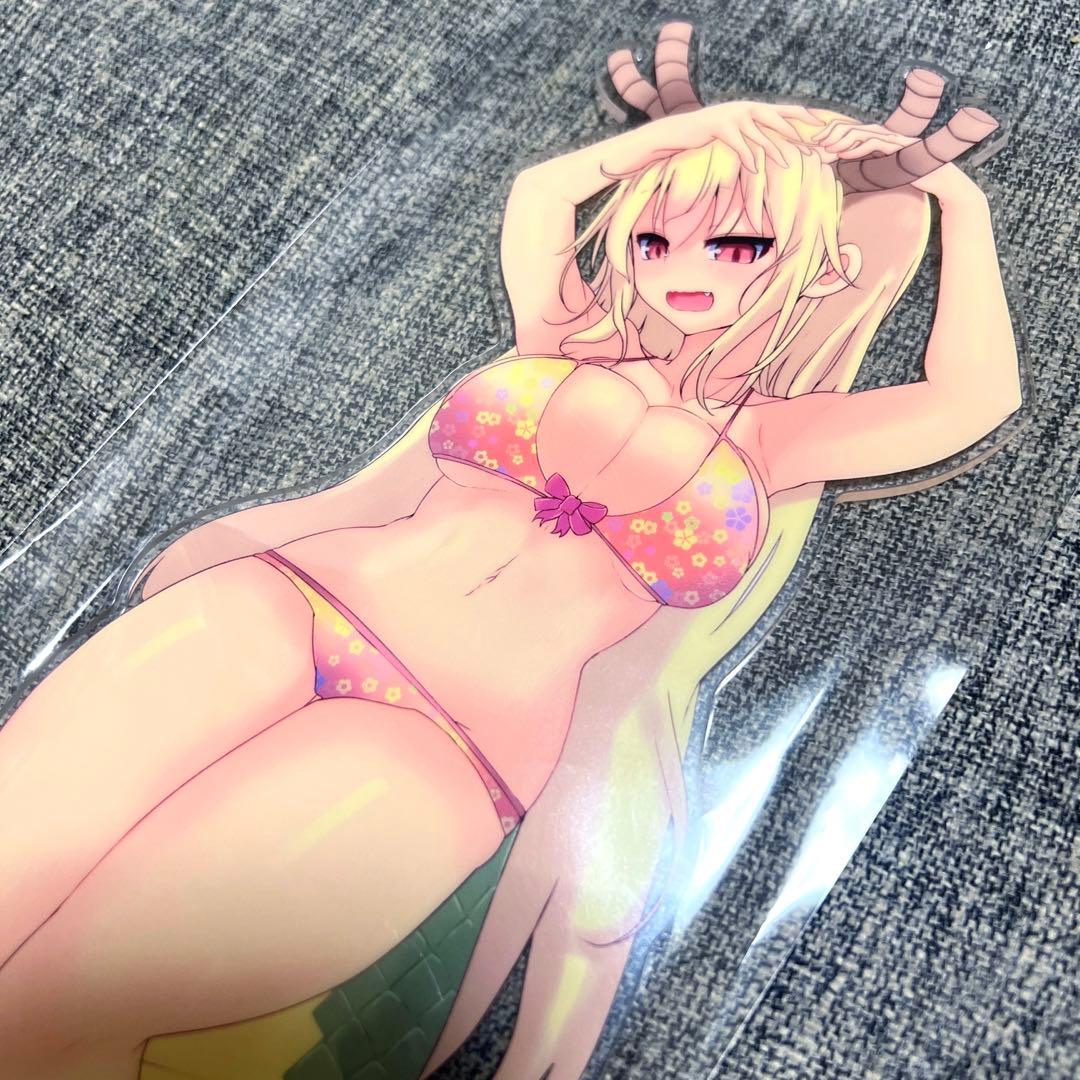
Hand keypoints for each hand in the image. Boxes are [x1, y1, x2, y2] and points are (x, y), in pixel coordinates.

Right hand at [602, 100, 826, 176]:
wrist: (677, 133)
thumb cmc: (706, 137)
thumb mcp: (732, 134)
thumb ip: (749, 135)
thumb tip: (768, 148)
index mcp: (750, 109)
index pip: (781, 110)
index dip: (800, 116)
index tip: (819, 125)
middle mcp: (744, 108)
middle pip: (775, 119)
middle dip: (793, 133)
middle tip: (810, 146)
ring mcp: (731, 116)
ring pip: (759, 134)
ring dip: (774, 150)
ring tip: (787, 163)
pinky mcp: (719, 127)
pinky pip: (738, 144)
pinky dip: (747, 157)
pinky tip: (754, 168)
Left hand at [809, 118, 986, 206]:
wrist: (942, 183)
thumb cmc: (912, 180)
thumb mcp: (880, 176)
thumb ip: (863, 173)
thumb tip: (841, 178)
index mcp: (880, 140)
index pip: (853, 131)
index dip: (834, 134)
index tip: (816, 144)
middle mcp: (887, 135)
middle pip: (855, 127)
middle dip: (833, 132)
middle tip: (815, 142)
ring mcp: (895, 139)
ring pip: (863, 132)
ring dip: (842, 138)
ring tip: (826, 146)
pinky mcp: (902, 147)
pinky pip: (876, 143)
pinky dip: (858, 147)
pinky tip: (844, 153)